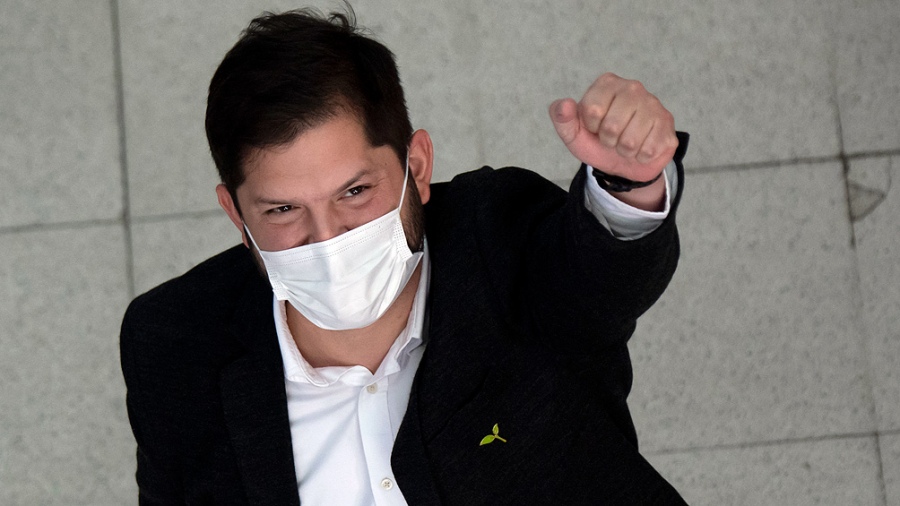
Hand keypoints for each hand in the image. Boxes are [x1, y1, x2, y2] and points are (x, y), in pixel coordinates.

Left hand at [549, 73, 676, 181]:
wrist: (625, 161)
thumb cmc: (598, 141)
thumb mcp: (574, 133)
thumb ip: (562, 118)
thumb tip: (565, 105)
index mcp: (607, 84)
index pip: (592, 110)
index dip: (591, 127)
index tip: (596, 127)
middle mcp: (632, 87)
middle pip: (612, 127)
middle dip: (609, 141)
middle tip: (612, 138)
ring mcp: (653, 104)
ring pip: (631, 141)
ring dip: (624, 151)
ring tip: (626, 143)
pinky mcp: (667, 123)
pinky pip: (648, 150)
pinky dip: (640, 157)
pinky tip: (642, 147)